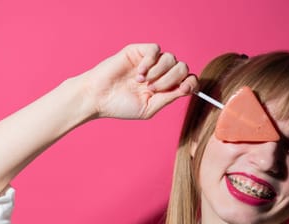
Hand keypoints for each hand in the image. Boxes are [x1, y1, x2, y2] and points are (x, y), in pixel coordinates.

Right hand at [83, 43, 197, 119]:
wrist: (98, 97)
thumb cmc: (120, 106)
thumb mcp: (149, 108)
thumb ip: (168, 98)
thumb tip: (187, 88)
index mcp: (164, 87)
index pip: (188, 80)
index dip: (190, 83)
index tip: (183, 89)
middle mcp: (159, 73)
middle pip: (182, 68)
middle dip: (170, 80)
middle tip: (152, 89)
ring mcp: (149, 61)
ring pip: (171, 58)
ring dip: (159, 73)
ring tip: (141, 82)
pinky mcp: (138, 51)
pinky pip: (155, 50)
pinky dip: (150, 62)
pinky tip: (138, 73)